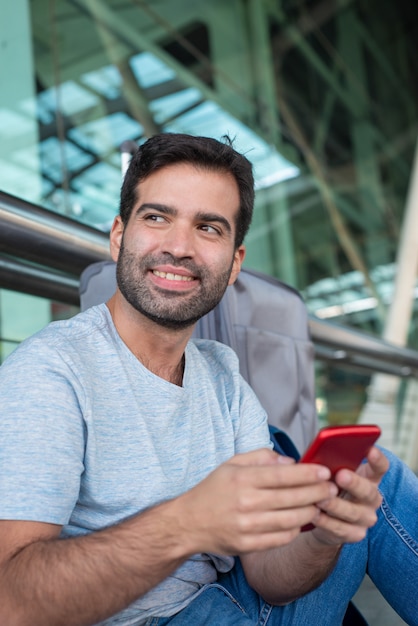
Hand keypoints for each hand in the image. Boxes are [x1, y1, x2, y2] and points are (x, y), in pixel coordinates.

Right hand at [177, 448, 336, 555]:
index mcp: (242, 479)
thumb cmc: (213, 489)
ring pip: (291, 520)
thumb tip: (290, 461)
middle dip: (317, 492)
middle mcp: (246, 502)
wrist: (188, 523)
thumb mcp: (231, 464)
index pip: (283, 475)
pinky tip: (302, 521)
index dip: (308, 473)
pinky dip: (295, 530)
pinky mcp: (248, 545)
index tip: (325, 471)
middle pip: (292, 498)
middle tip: (332, 488)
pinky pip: (281, 538)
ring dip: (311, 511)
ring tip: (322, 504)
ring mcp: (247, 526)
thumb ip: (261, 457)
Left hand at [310, 446, 388, 545]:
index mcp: (369, 478)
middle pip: (368, 491)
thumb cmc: (328, 486)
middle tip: (341, 475)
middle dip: (354, 483)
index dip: (377, 459)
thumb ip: (329, 464)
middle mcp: (372, 498)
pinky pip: (341, 529)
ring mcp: (366, 518)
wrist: (325, 518)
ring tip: (320, 499)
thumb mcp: (330, 473)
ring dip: (336, 505)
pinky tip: (315, 514)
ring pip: (353, 512)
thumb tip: (318, 453)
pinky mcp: (356, 534)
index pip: (380, 467)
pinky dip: (326, 522)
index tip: (370, 450)